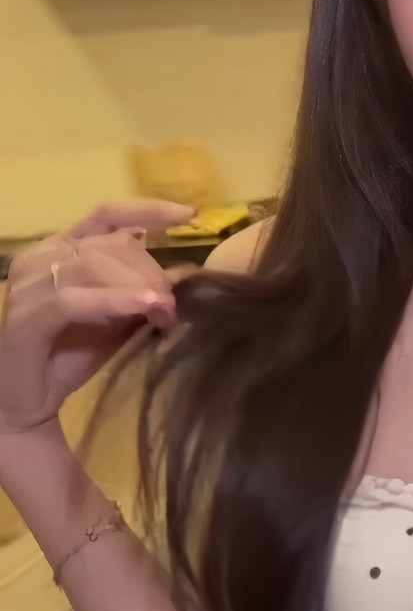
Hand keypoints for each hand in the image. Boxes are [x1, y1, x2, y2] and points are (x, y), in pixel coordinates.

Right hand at [0, 200, 196, 430]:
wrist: (28, 401)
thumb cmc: (71, 354)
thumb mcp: (118, 318)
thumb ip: (144, 291)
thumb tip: (185, 275)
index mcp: (64, 248)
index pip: (108, 214)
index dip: (149, 209)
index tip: (188, 215)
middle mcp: (43, 256)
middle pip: (110, 244)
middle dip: (151, 270)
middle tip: (174, 304)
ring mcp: (30, 283)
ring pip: (94, 264)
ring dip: (138, 285)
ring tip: (164, 311)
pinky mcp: (26, 315)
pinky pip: (73, 299)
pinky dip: (113, 300)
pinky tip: (143, 307)